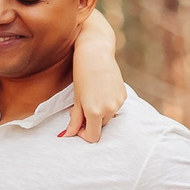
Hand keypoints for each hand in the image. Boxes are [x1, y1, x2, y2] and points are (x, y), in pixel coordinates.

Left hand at [63, 7, 126, 141]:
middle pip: (100, 126)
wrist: (96, 52)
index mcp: (95, 112)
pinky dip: (106, 104)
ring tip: (89, 96)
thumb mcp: (76, 99)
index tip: (77, 125)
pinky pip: (114, 107)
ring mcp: (118, 102)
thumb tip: (66, 136)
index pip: (93, 137)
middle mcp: (109, 109)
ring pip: (108, 117)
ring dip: (98, 113)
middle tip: (79, 106)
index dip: (83, 134)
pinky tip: (100, 89)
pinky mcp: (124, 95)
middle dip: (90, 121)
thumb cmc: (82, 74)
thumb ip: (74, 120)